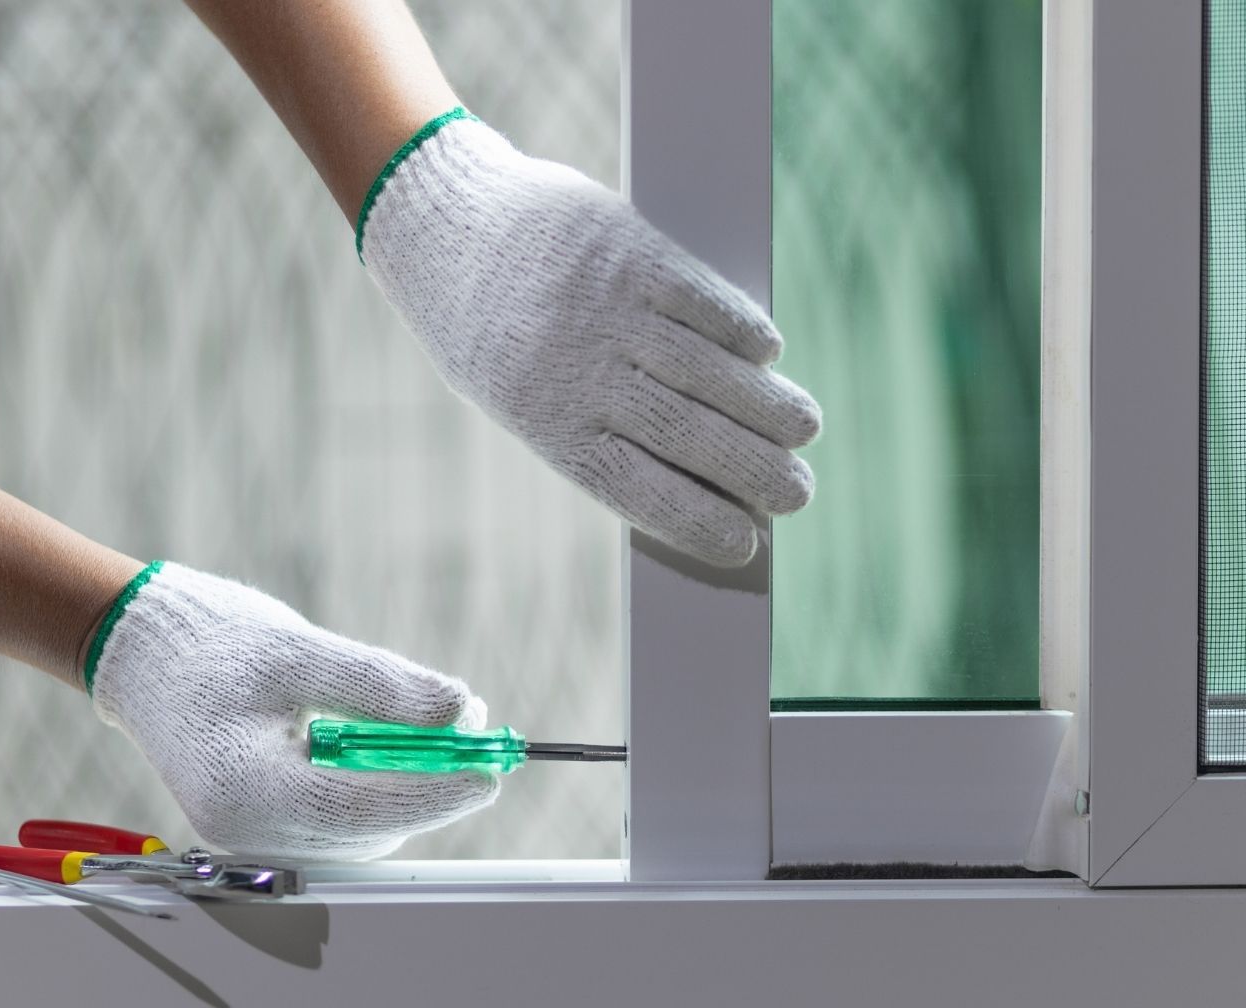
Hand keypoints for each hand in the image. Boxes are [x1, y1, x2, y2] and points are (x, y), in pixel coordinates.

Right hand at [86, 562, 497, 859]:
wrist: (143, 654)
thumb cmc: (211, 645)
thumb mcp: (302, 652)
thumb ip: (382, 687)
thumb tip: (461, 711)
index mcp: (249, 791)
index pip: (367, 811)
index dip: (438, 791)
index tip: (490, 768)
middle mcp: (248, 830)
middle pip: (370, 829)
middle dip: (429, 783)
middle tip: (473, 729)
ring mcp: (252, 835)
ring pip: (360, 831)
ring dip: (404, 785)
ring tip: (430, 726)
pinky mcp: (260, 823)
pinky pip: (337, 821)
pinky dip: (373, 786)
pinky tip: (381, 742)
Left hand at [361, 112, 821, 567]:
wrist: (439, 226)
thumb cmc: (486, 327)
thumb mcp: (516, 395)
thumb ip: (591, 430)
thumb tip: (686, 475)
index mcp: (547, 423)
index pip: (639, 491)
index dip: (699, 521)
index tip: (748, 543)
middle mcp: (580, 371)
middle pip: (688, 436)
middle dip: (755, 471)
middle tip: (799, 493)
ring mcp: (608, 309)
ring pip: (707, 371)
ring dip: (766, 406)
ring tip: (805, 430)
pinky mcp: (628, 251)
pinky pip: (700, 301)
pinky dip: (741, 331)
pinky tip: (769, 354)